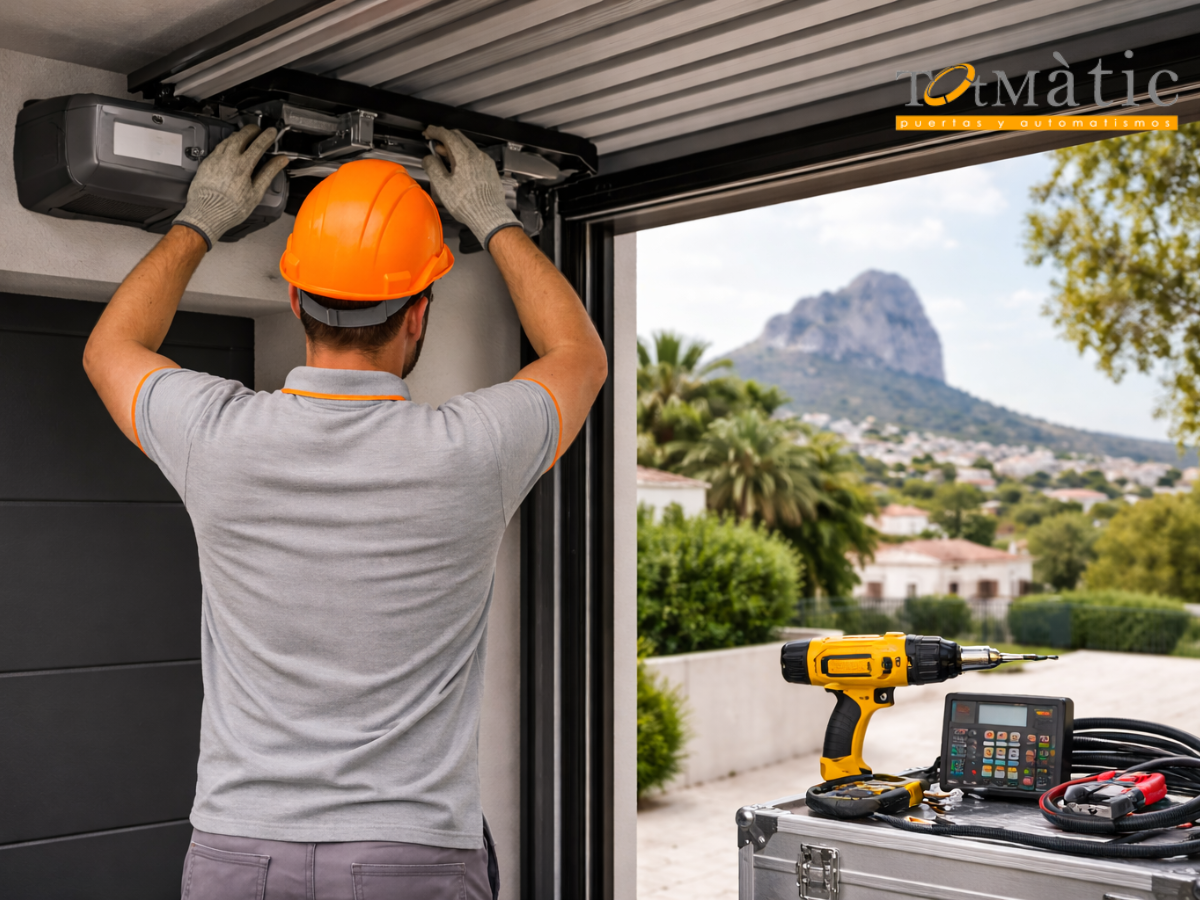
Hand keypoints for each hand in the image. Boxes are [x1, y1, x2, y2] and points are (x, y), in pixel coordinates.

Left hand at [174, 125, 288, 248]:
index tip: (272, 132)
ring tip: (245, 136)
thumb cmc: (230, 209)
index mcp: (242, 166)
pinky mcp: (206, 163)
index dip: (267, 137)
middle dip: (251, 130)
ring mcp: (215, 159)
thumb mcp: (255, 193)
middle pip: (241, 136)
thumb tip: (280, 161)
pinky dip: (226, 143)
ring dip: (238, 135)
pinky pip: (218, 147)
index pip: (258, 145)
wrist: (206, 214)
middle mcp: (227, 159)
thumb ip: (268, 173)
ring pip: (228, 140)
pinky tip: (229, 147)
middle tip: (258, 130)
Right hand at [422, 125, 519, 250]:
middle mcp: (477, 156)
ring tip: (445, 156)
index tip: (428, 132)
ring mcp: (486, 162)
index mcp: (465, 156)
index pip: (448, 135)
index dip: (435, 131)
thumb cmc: (468, 204)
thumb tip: (428, 159)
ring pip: (468, 147)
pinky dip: (464, 156)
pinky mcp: (490, 170)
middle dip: (445, 137)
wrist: (490, 216)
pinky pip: (476, 156)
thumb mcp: (443, 186)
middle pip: (459, 138)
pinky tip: (459, 166)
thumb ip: (433, 167)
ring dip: (455, 147)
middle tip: (435, 143)